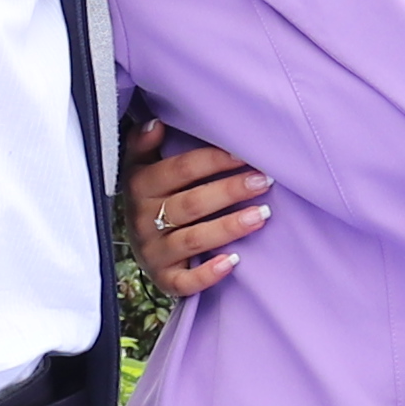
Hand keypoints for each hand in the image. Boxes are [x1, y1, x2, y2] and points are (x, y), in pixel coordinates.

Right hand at [126, 116, 270, 297]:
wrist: (140, 242)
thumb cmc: (153, 195)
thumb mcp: (141, 165)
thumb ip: (144, 143)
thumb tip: (156, 123)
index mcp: (140, 186)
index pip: (180, 170)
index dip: (213, 160)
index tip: (245, 153)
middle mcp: (142, 220)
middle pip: (191, 204)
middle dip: (230, 191)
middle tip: (264, 181)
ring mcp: (153, 251)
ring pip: (193, 240)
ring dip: (229, 227)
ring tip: (262, 215)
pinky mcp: (163, 278)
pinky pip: (185, 282)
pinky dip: (208, 274)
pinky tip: (234, 262)